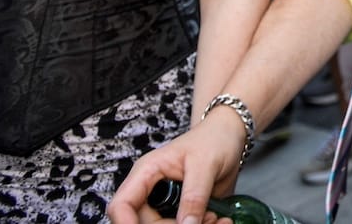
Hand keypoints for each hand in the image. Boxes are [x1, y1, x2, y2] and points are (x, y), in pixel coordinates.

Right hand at [106, 109, 243, 223]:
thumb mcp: (205, 164)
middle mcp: (151, 192)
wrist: (230, 137)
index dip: (125, 222)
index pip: (122, 205)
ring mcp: (166, 204)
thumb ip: (195, 196)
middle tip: (205, 220)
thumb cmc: (213, 139)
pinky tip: (219, 219)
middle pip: (143, 223)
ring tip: (215, 218)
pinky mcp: (182, 212)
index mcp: (146, 173)